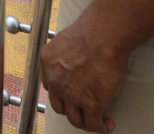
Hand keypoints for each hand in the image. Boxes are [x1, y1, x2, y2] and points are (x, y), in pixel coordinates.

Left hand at [39, 15, 126, 132]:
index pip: (49, 85)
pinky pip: (92, 123)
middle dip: (70, 108)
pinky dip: (100, 127)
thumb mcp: (66, 38)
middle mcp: (55, 80)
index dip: (60, 92)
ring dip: (85, 122)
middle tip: (81, 108)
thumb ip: (66, 51)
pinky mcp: (91, 103)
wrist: (103, 35)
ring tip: (95, 121)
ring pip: (75, 118)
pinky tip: (106, 126)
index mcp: (48, 61)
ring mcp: (71, 94)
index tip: (68, 94)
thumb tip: (76, 56)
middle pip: (59, 105)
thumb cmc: (91, 30)